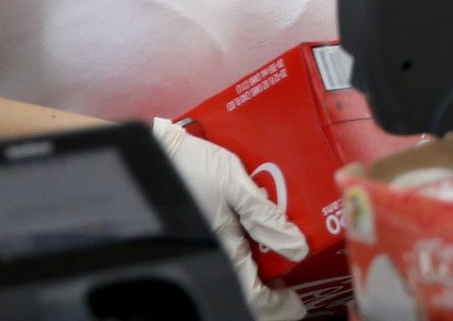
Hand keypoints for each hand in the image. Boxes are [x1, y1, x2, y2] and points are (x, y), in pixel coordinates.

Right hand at [152, 117, 308, 319]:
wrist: (155, 148)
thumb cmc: (188, 164)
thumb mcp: (233, 183)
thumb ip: (263, 214)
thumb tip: (297, 247)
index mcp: (223, 249)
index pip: (254, 296)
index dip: (278, 305)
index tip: (297, 304)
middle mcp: (215, 251)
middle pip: (247, 285)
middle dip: (271, 288)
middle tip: (292, 279)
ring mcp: (208, 241)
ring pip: (240, 268)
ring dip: (262, 268)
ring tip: (281, 252)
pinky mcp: (205, 226)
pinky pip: (231, 249)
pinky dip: (250, 249)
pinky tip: (260, 233)